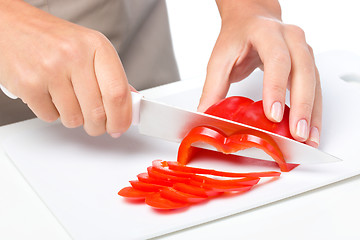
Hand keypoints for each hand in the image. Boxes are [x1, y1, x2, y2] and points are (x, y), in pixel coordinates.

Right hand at [0, 0, 132, 136]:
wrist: (11, 26)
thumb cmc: (53, 39)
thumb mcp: (89, 48)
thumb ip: (111, 76)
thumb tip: (129, 103)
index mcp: (96, 46)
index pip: (118, 92)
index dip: (122, 117)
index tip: (120, 127)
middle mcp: (74, 55)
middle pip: (98, 112)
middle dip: (99, 126)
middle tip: (96, 124)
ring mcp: (50, 70)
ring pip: (74, 119)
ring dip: (74, 118)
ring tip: (68, 100)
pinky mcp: (29, 84)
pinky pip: (50, 117)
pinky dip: (53, 113)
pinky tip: (50, 95)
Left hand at [198, 0, 320, 146]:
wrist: (252, 20)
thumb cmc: (238, 36)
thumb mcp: (221, 58)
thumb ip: (213, 87)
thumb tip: (206, 115)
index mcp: (267, 33)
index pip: (276, 59)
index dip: (275, 88)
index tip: (273, 115)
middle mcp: (291, 39)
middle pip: (303, 72)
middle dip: (301, 106)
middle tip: (296, 134)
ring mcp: (303, 50)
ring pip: (314, 83)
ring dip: (313, 114)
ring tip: (308, 140)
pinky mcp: (308, 65)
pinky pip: (316, 89)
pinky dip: (315, 112)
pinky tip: (311, 130)